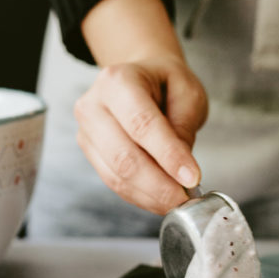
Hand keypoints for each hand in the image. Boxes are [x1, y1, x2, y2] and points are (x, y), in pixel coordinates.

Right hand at [75, 0, 207, 214]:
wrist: (141, 77)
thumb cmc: (165, 83)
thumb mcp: (187, 94)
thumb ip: (184, 127)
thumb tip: (180, 171)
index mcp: (118, 80)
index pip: (142, 124)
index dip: (168, 155)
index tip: (192, 178)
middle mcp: (94, 104)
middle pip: (123, 155)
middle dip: (159, 184)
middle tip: (187, 198)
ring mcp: (87, 130)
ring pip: (116, 175)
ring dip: (150, 195)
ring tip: (178, 200)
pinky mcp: (89, 151)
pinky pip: (113, 181)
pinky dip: (140, 195)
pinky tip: (161, 199)